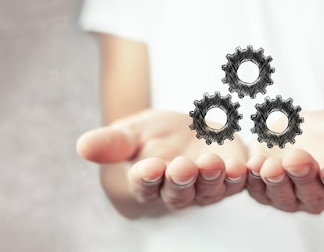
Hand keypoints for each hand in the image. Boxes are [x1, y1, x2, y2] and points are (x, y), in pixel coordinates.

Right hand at [76, 110, 247, 213]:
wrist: (182, 131)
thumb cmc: (150, 136)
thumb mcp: (129, 133)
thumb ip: (110, 143)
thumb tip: (82, 147)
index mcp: (147, 183)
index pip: (144, 185)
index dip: (146, 178)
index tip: (147, 168)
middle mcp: (176, 192)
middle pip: (179, 192)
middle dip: (181, 181)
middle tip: (181, 168)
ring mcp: (205, 187)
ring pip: (209, 190)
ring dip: (213, 178)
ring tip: (214, 163)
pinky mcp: (230, 177)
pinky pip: (236, 182)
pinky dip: (239, 176)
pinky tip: (241, 166)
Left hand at [246, 111, 323, 213]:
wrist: (295, 131)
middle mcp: (315, 196)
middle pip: (310, 193)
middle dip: (303, 177)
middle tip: (297, 159)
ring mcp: (286, 195)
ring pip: (280, 195)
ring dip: (274, 182)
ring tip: (269, 164)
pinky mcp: (261, 188)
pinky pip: (254, 188)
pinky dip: (249, 178)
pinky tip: (246, 165)